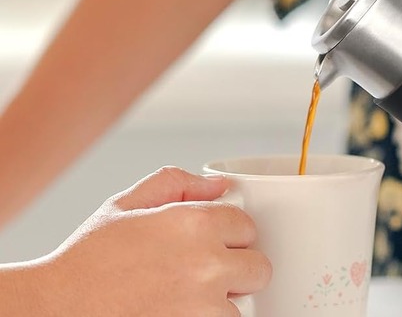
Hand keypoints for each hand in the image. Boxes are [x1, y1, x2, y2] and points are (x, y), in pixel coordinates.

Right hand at [37, 167, 270, 315]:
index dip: (229, 236)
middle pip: (259, 267)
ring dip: (222, 303)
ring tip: (184, 297)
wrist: (56, 308)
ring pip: (244, 304)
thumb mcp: (125, 204)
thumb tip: (219, 184)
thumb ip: (176, 183)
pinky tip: (178, 311)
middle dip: (237, 270)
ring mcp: (202, 305)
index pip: (247, 227)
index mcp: (194, 223)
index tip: (211, 245)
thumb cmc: (88, 259)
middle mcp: (206, 263)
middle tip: (204, 274)